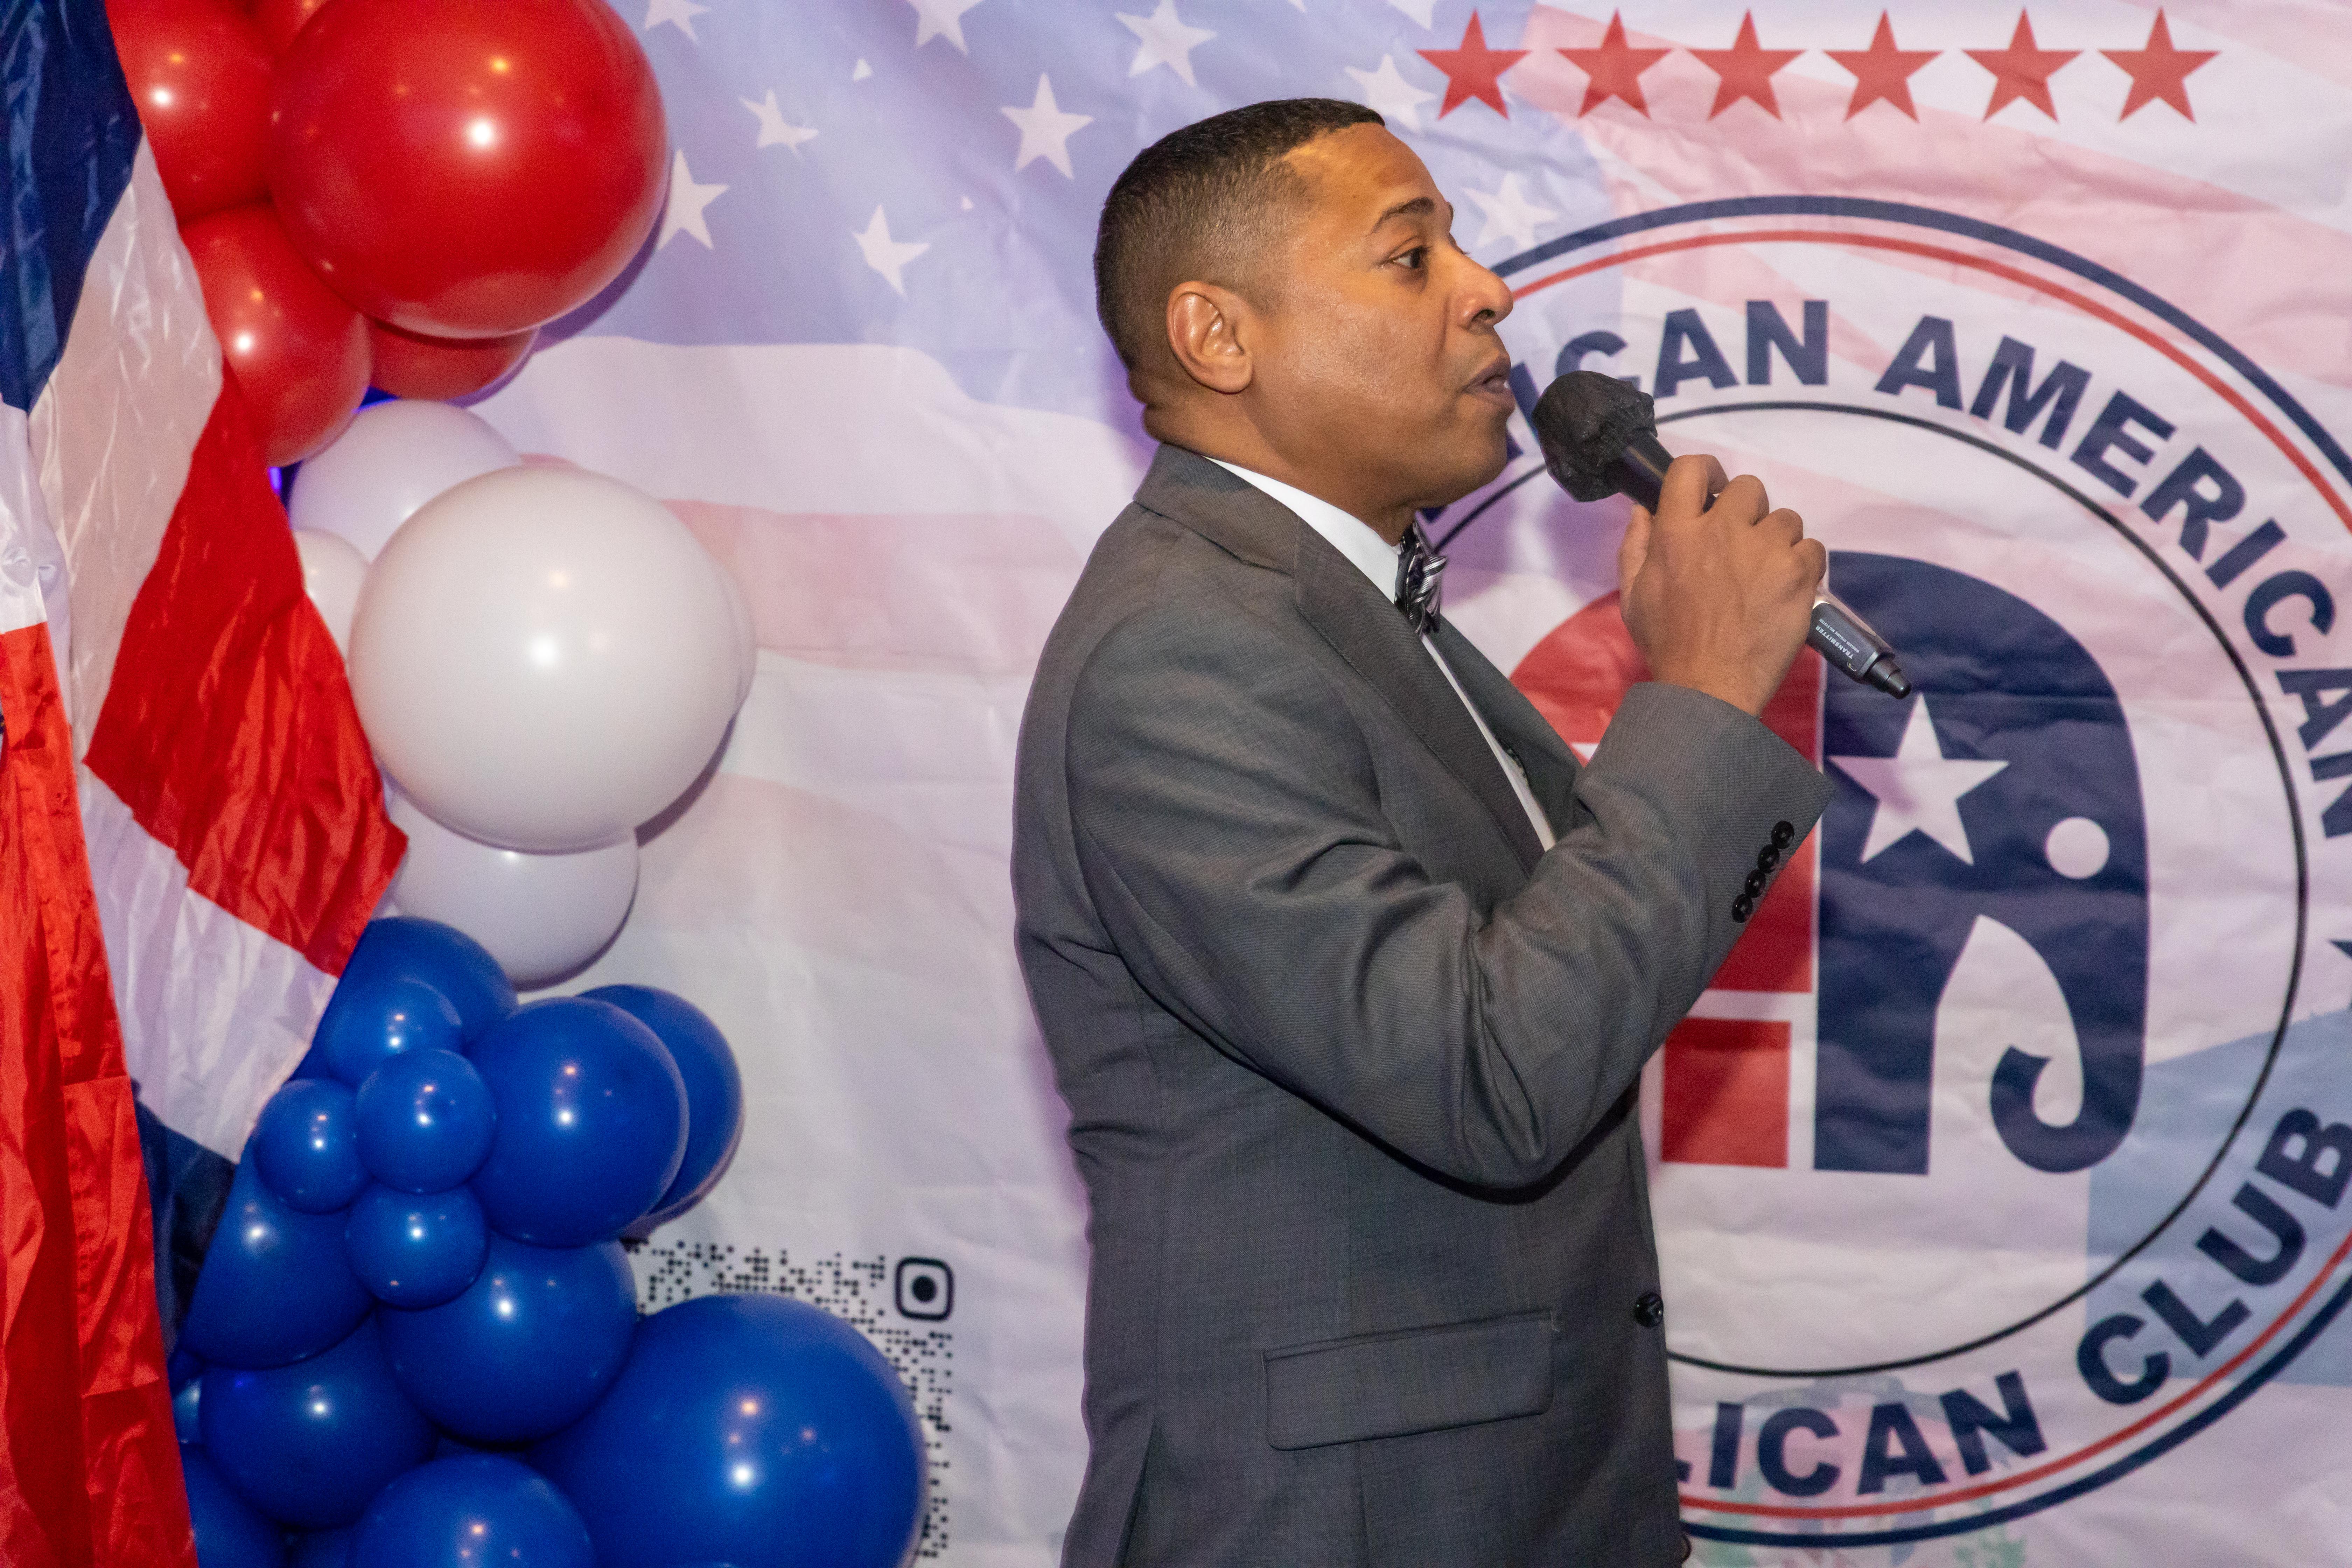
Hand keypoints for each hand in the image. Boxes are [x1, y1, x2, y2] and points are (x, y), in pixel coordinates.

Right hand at [1616, 454, 1825, 716]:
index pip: (1692, 469)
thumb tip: (1643, 509)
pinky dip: (1803, 566)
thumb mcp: (1632, 596)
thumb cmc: (1668, 644)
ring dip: (1777, 541)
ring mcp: (1765, 549)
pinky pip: (1812, 548)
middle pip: (1749, 487)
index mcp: (1677, 533)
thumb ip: (1635, 546)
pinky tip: (1787, 590)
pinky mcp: (1799, 571)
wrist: (1709, 688)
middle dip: (1747, 511)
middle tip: (1742, 546)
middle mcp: (1722, 530)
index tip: (1713, 490)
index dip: (1707, 471)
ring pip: (1785, 518)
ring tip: (1767, 576)